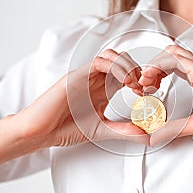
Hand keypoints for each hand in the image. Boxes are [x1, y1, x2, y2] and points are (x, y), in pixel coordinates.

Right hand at [15, 49, 147, 148]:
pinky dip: (115, 67)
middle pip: (123, 61)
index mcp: (104, 90)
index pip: (128, 74)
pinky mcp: (77, 74)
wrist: (40, 131)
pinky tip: (124, 82)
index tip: (151, 92)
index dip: (142, 79)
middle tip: (146, 87)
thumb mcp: (103, 130)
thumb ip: (124, 131)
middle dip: (138, 70)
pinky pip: (99, 62)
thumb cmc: (66, 128)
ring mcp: (87, 75)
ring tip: (135, 84)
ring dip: (128, 66)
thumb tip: (147, 135)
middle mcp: (97, 79)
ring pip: (113, 56)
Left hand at [139, 45, 192, 145]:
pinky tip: (152, 78)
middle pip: (168, 54)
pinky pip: (176, 60)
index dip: (156, 72)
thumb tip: (153, 137)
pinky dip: (160, 66)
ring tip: (144, 80)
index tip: (146, 87)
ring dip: (153, 64)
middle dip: (152, 67)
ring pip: (170, 53)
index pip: (171, 63)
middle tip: (142, 83)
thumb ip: (173, 129)